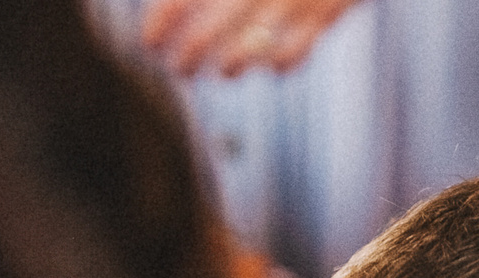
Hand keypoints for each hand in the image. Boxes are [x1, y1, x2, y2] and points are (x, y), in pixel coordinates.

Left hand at [140, 0, 363, 78]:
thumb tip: (170, 4)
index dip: (163, 19)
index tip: (148, 40)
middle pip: (209, 31)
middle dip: (188, 56)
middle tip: (178, 68)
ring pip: (251, 51)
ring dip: (231, 65)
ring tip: (223, 70)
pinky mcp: (330, 12)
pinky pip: (295, 54)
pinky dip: (280, 65)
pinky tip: (270, 65)